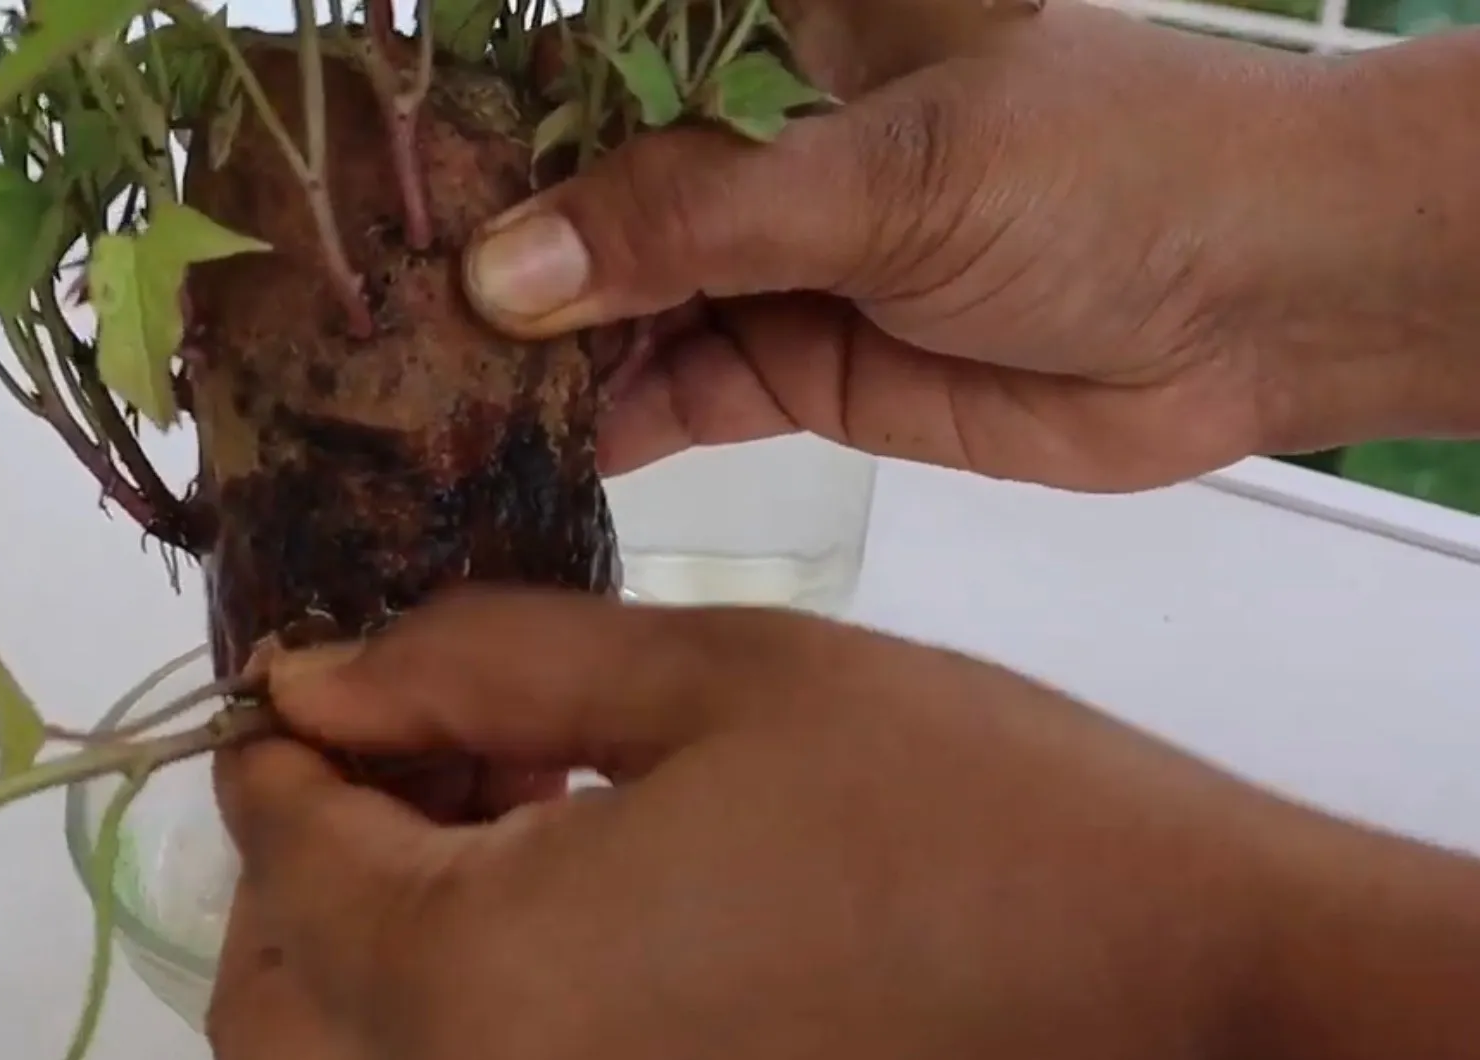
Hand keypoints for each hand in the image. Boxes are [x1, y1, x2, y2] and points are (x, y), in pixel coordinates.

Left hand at [208, 589, 1327, 1059]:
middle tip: (419, 756)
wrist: (1189, 1036)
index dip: (289, 738)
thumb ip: (478, 670)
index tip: (335, 668)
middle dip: (297, 870)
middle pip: (273, 1009)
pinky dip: (465, 1024)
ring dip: (377, 947)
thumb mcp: (713, 681)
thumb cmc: (966, 821)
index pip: (283, 851)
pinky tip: (588, 914)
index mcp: (471, 985)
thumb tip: (323, 681)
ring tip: (518, 816)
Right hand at [464, 4, 1479, 488]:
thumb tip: (498, 273)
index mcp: (777, 40)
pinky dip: (603, 425)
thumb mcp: (885, 175)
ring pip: (614, 306)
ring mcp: (773, 262)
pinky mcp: (799, 371)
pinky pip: (671, 395)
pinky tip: (520, 452)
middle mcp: (758, 147)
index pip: (592, 64)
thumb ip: (689, 221)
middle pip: (585, 197)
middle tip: (363, 321)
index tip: (370, 179)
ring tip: (417, 400)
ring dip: (530, 353)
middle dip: (488, 254)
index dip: (485, 118)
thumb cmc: (1100, 174)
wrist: (1262, 307)